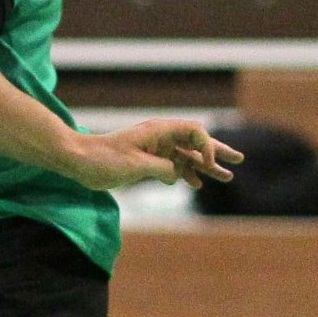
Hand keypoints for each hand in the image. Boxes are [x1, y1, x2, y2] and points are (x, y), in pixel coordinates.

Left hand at [68, 119, 242, 190]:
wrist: (79, 161)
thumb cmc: (104, 159)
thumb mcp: (136, 165)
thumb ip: (162, 168)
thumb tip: (177, 174)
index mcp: (158, 131)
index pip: (195, 132)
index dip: (207, 146)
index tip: (206, 165)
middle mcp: (159, 138)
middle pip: (195, 142)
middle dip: (216, 151)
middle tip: (239, 160)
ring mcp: (153, 149)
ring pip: (186, 156)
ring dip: (205, 166)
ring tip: (226, 177)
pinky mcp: (146, 162)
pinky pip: (172, 166)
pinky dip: (185, 174)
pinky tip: (195, 184)